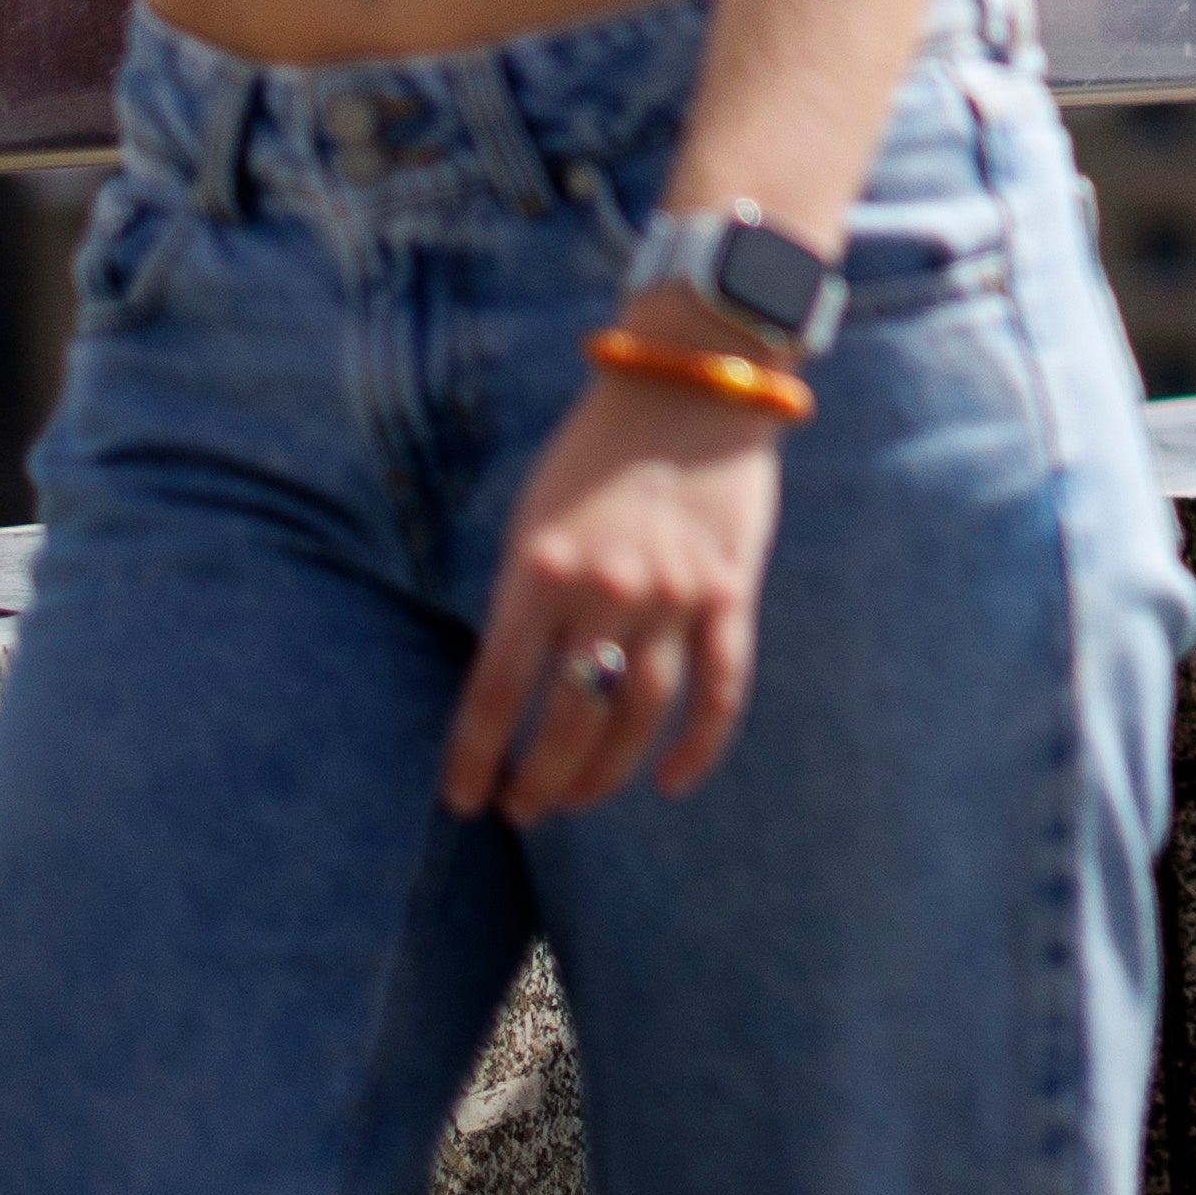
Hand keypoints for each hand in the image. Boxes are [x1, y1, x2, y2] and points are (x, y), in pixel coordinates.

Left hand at [443, 345, 784, 820]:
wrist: (692, 385)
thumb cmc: (596, 452)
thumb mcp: (535, 517)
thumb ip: (525, 596)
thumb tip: (512, 687)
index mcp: (539, 569)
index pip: (496, 692)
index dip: (475, 759)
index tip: (464, 800)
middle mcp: (605, 590)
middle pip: (568, 720)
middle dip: (539, 781)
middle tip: (523, 810)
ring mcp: (674, 594)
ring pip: (638, 717)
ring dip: (604, 774)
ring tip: (578, 801)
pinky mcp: (730, 590)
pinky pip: (721, 687)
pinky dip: (699, 745)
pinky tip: (671, 780)